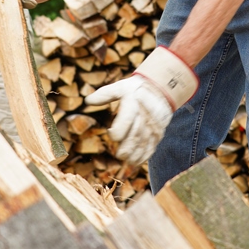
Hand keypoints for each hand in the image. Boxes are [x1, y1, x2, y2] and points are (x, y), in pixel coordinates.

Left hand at [85, 47, 197, 165]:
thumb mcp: (121, 87)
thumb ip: (104, 94)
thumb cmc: (136, 90)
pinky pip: (152, 146)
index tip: (111, 133)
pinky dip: (145, 156)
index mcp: (133, 104)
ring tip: (127, 161)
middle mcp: (144, 116)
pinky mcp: (158, 133)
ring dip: (136, 154)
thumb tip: (87, 101)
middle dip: (127, 147)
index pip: (126, 119)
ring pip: (145, 143)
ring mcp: (153, 126)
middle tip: (119, 155)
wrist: (161, 90)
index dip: (118, 130)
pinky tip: (136, 162)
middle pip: (136, 135)